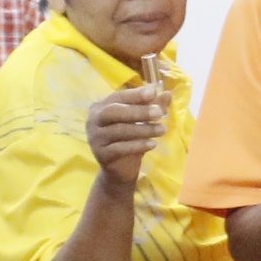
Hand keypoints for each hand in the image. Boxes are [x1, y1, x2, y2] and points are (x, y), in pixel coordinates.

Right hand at [83, 79, 166, 195]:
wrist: (120, 168)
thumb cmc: (130, 139)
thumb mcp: (143, 121)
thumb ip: (153, 106)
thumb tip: (167, 94)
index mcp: (101, 106)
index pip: (118, 96)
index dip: (135, 94)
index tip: (153, 92)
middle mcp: (93, 120)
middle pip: (114, 111)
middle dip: (137, 111)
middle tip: (159, 113)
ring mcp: (94, 138)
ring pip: (119, 130)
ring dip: (143, 129)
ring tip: (162, 130)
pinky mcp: (100, 154)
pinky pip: (119, 148)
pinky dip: (137, 145)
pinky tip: (152, 144)